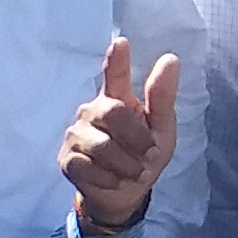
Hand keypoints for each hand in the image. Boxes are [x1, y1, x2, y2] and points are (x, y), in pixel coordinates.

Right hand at [62, 38, 184, 235]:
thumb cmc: (145, 155)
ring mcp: (77, 134)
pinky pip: (88, 167)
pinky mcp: (67, 159)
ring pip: (101, 145)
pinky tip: (116, 179)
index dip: (117, 60)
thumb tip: (170, 59)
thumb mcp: (162, 129)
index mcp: (118, 100)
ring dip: (126, 164)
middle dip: (136, 138)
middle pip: (112, 112)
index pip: (115, 74)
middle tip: (150, 154)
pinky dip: (110, 178)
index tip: (121, 43)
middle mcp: (93, 111)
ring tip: (136, 171)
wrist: (126, 194)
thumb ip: (162, 97)